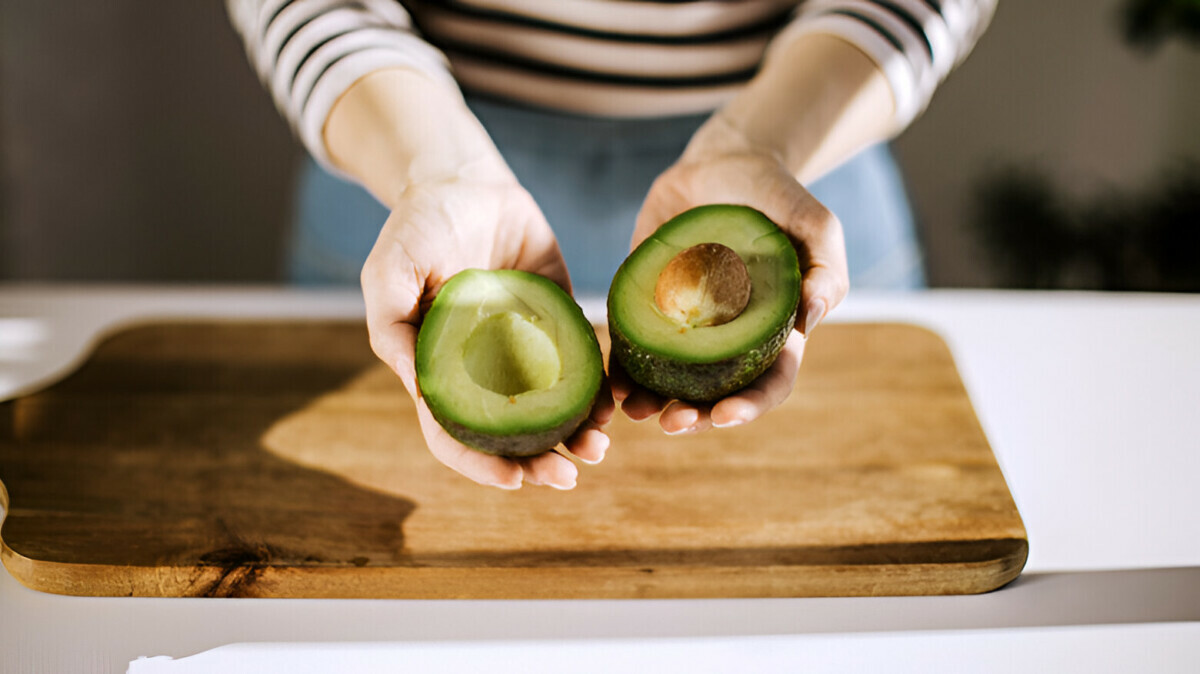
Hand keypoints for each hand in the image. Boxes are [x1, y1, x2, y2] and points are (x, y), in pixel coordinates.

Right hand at [361, 169, 612, 488]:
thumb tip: (421, 390)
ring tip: (600, 446)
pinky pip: (582, 362)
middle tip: (570, 476)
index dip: (481, 463)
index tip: (515, 480)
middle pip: (510, 433)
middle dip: (539, 462)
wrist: (465, 180)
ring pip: (552, 407)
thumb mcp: (389, 272)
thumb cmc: (416, 226)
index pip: (455, 433)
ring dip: (575, 434)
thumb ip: (394, 328)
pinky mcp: (558, 320)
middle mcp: (484, 369)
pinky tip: (614, 401)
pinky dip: (598, 388)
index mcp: (440, 370)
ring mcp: (524, 348)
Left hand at [614, 116, 848, 433]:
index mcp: (773, 332)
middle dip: (695, 418)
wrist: (721, 162)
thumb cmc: (776, 195)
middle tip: (672, 424)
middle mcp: (728, 339)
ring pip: (670, 381)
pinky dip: (621, 369)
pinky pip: (633, 346)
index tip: (725, 416)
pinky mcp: (648, 306)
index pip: (769, 382)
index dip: (750, 405)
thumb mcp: (814, 223)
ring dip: (653, 404)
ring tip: (633, 412)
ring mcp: (686, 327)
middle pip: (715, 395)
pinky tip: (610, 383)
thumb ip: (826, 268)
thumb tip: (812, 317)